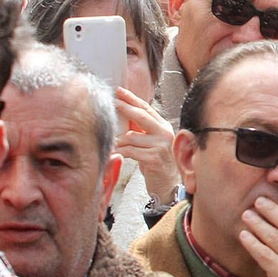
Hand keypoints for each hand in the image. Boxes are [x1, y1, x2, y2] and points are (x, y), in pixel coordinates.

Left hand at [113, 87, 178, 203]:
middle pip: (142, 116)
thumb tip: (122, 113)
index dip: (132, 98)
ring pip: (132, 137)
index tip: (119, 91)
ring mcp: (161, 146)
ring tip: (110, 143)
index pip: (147, 108)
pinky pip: (131, 151)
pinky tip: (113, 153)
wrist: (167, 185)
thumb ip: (141, 129)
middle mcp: (165, 133)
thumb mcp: (151, 142)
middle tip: (112, 102)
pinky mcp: (154, 159)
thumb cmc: (156, 163)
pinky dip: (120, 152)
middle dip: (125, 108)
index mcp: (163, 127)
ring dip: (118, 140)